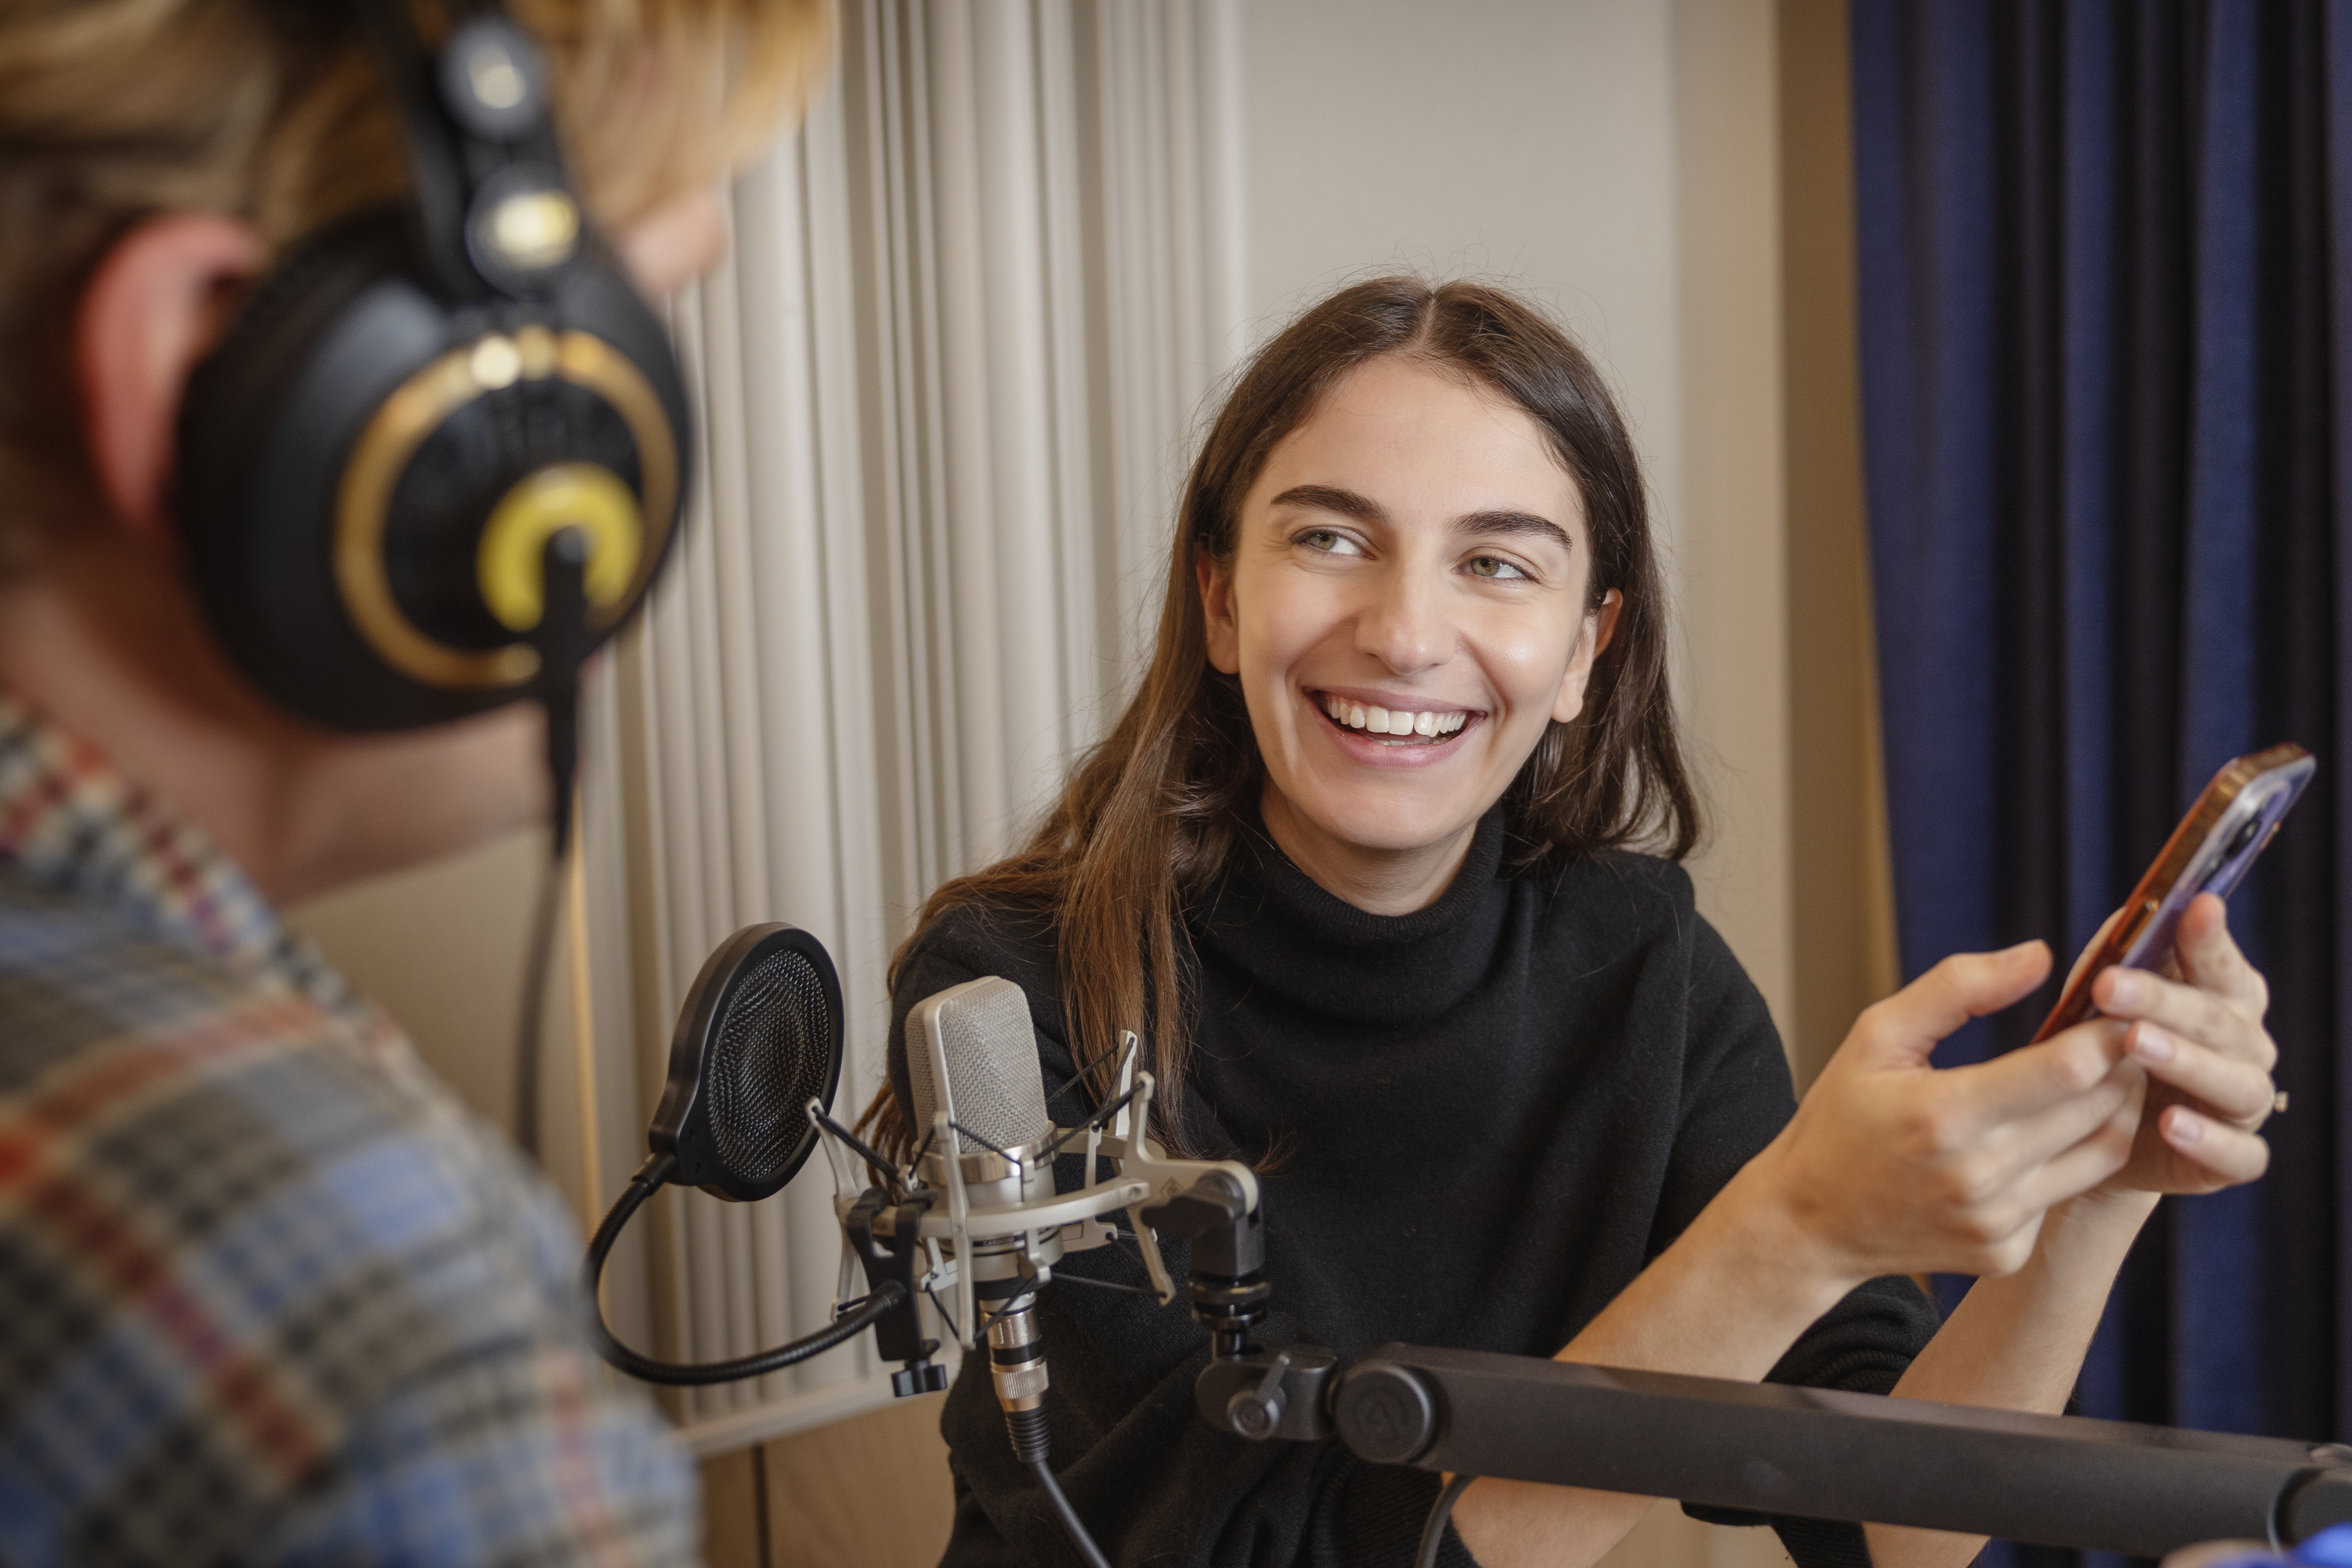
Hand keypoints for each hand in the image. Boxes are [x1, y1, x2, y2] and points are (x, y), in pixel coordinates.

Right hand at [1752, 942, 2140, 1284]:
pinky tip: (2055, 1130)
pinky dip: (2073, 1155)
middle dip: (2124, 1060)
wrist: (1809, 1221)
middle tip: (2128, 1029)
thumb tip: (2040, 955)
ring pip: (2102, 1153)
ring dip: (2119, 1106)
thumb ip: (1958, 986)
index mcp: (1944, 1113)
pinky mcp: (2005, 1250)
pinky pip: (2067, 1192)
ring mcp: (1996, 1221)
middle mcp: (1978, 1175)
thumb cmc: (1841, 1116)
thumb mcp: (1878, 1034)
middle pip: (2098, 1107)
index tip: (2119, 1004)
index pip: (2066, 1069)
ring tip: (2111, 1072)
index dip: (2108, 1031)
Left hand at [2084, 893, 2276, 1194]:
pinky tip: (2172, 1124)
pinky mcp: (2230, 1159)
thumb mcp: (2101, 1004)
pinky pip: (2237, 1154)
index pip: (2221, 963)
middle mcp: (2244, 1047)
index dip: (2209, 937)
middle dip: (2163, 1000)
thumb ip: (2118, 960)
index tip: (2194, 905)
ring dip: (2187, 1062)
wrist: (2096, 1137)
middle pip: (2217, 1019)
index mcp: (2221, 999)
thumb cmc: (2106, 1050)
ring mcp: (2242, 1105)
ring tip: (2137, 1045)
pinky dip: (2209, 1140)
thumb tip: (2124, 916)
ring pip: (2235, 1083)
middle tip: (2109, 986)